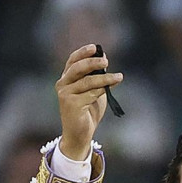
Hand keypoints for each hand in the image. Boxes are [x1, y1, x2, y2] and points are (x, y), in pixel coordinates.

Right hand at [55, 44, 122, 159]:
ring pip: (87, 81)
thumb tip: (104, 61)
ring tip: (118, 76)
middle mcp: (62, 84)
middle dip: (92, 62)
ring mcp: (65, 94)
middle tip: (106, 60)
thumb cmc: (87, 111)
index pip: (72, 61)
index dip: (83, 52)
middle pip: (77, 68)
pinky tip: (114, 84)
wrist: (80, 134)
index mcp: (66, 79)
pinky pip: (91, 92)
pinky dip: (104, 87)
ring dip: (105, 78)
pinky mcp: (71, 104)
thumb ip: (96, 77)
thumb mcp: (93, 90)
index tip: (95, 48)